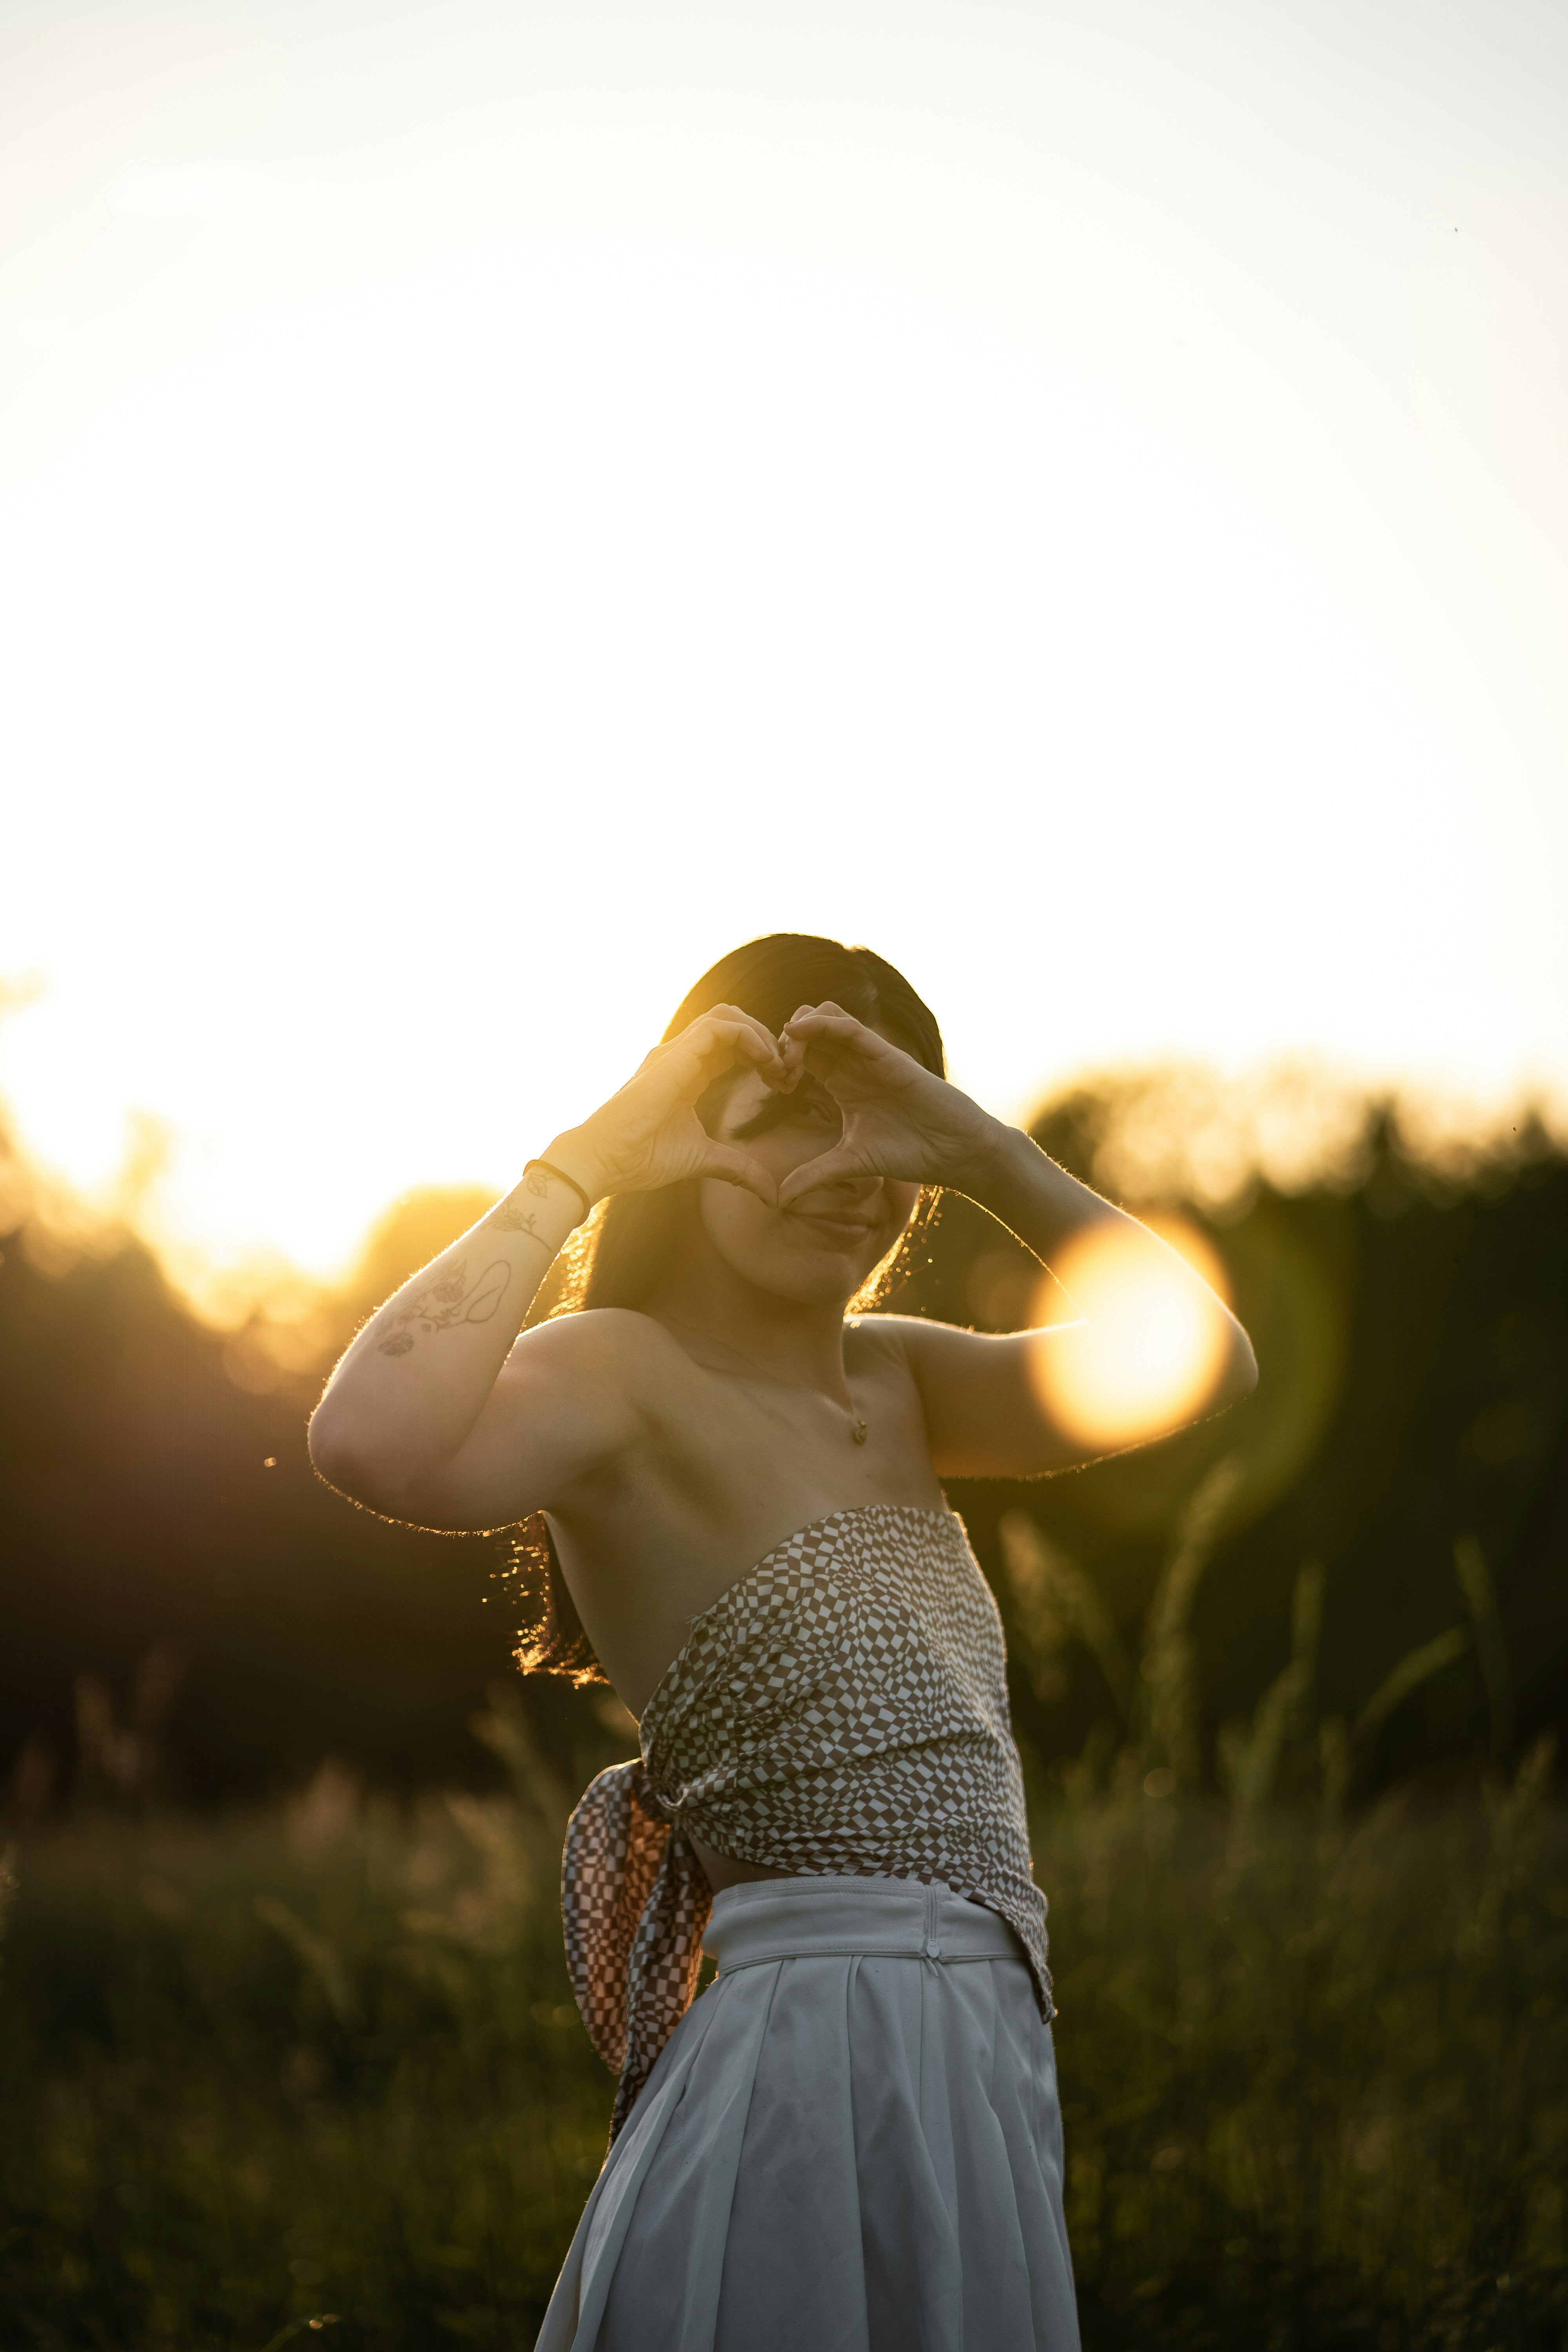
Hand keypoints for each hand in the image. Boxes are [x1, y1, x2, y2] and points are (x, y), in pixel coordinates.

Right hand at [550, 1007, 793, 1205]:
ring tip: (777, 1064)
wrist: (603, 1162)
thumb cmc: (641, 1158)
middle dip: (767, 1040)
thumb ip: (738, 1168)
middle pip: (733, 1023)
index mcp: (688, 1073)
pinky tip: (764, 1060)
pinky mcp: (673, 1057)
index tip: (783, 1082)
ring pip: (727, 1016)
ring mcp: (675, 1053)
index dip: (762, 1056)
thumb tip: (771, 1193)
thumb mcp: (704, 1160)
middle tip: (786, 1071)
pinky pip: (718, 1027)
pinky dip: (748, 1037)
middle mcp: (681, 1056)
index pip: (732, 1046)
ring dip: (760, 1035)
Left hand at [775, 1003, 1003, 1205]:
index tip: (773, 1085)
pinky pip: (848, 1026)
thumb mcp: (849, 1163)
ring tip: (788, 1061)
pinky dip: (819, 1024)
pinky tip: (796, 1034)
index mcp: (840, 1080)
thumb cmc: (909, 1152)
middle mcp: (851, 1062)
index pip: (801, 1054)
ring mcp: (868, 1055)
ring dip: (798, 1031)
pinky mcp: (885, 1054)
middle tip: (778, 1074)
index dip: (779, 1061)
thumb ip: (813, 1175)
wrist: (952, 1151)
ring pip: (824, 1016)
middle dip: (783, 1043)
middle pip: (806, 1029)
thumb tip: (778, 1199)